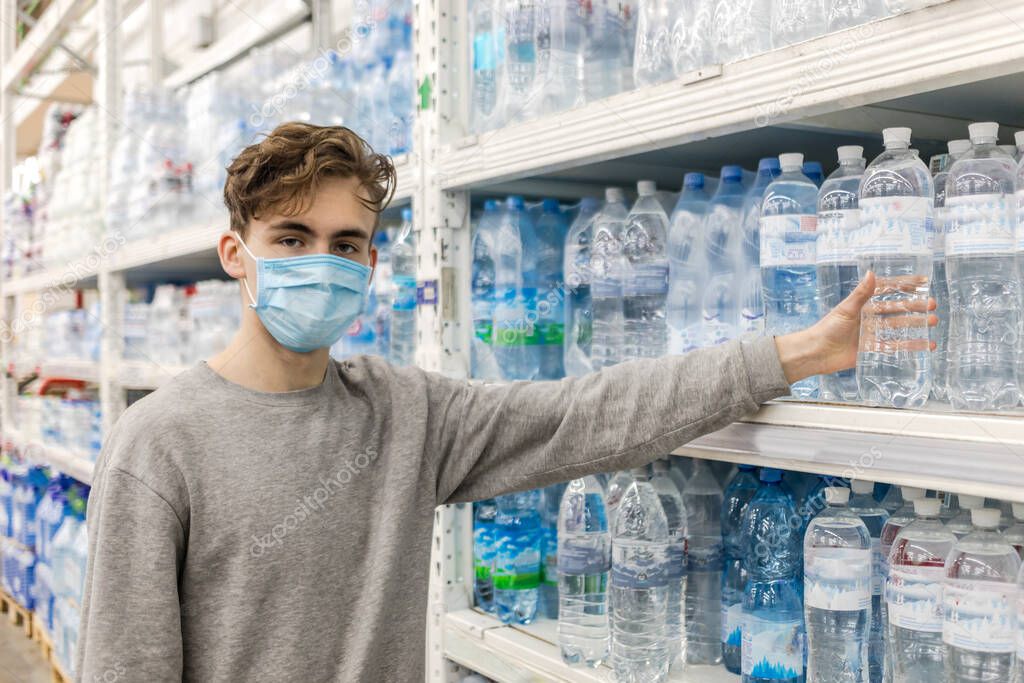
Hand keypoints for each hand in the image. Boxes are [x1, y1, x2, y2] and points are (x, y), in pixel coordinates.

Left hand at [774, 272, 937, 384]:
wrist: (817, 353)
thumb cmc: (827, 328)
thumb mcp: (846, 309)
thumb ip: (861, 293)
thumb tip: (872, 273)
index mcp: (863, 305)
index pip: (887, 293)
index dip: (904, 287)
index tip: (922, 281)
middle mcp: (869, 318)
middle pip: (897, 310)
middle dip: (915, 307)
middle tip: (933, 305)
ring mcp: (872, 333)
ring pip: (899, 327)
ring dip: (916, 325)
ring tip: (934, 321)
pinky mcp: (872, 349)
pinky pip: (895, 346)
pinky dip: (911, 345)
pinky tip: (927, 344)